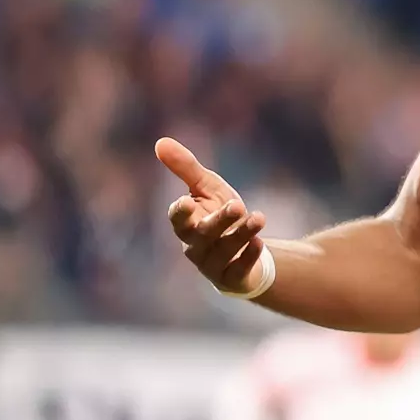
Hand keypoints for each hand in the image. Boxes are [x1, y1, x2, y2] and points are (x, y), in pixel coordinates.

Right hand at [156, 137, 268, 293]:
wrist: (241, 251)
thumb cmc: (218, 214)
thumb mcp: (206, 188)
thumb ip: (185, 167)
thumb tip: (160, 141)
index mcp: (186, 224)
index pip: (178, 219)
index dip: (181, 212)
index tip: (186, 201)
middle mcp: (196, 247)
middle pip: (204, 235)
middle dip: (220, 221)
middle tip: (237, 205)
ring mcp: (213, 265)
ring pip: (225, 250)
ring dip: (242, 234)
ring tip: (258, 217)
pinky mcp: (233, 278)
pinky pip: (239, 270)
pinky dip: (249, 257)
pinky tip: (259, 242)